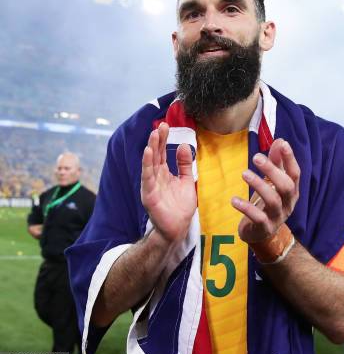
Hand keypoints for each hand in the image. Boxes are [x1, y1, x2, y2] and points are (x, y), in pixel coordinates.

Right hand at [141, 123, 196, 243]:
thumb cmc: (180, 206)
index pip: (163, 152)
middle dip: (158, 140)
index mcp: (164, 173)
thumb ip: (184, 165)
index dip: (164, 139)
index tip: (166, 125)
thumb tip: (183, 145)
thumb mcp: (186, 181)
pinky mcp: (148, 194)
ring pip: (150, 163)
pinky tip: (148, 152)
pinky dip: (147, 164)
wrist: (177, 228)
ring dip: (152, 148)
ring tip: (154, 135)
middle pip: (156, 155)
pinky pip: (147, 177)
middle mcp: (155, 177)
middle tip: (161, 126)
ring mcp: (150, 185)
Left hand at [232, 139, 300, 242]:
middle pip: (285, 186)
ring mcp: (277, 216)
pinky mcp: (264, 227)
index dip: (290, 159)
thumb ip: (276, 162)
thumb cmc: (266, 203)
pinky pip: (257, 217)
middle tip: (256, 157)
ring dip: (258, 185)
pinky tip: (234, 200)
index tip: (283, 144)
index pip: (295, 173)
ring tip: (244, 173)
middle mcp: (288, 203)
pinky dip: (246, 208)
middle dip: (272, 170)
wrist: (261, 234)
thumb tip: (280, 141)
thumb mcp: (272, 182)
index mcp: (292, 191)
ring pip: (272, 200)